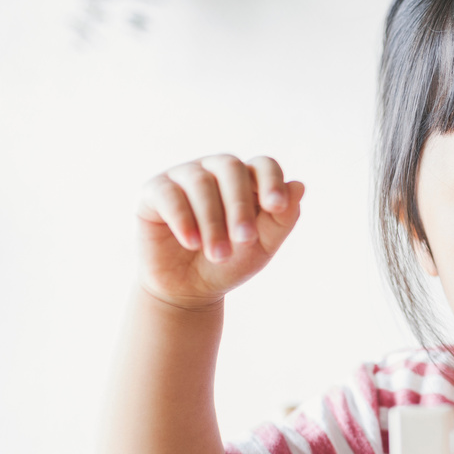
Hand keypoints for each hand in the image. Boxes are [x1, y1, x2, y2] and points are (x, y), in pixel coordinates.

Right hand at [137, 154, 304, 309]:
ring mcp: (183, 176)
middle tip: (245, 240)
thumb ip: (282, 219)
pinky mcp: (154, 191)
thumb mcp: (262, 246)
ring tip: (218, 255)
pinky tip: (191, 242)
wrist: (188, 289)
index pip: (263, 164)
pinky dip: (183, 219)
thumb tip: (299, 185)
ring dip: (213, 221)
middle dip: (240, 205)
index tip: (276, 207)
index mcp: (246, 180)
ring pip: (200, 182)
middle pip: (231, 167)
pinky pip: (169, 194)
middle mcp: (215, 170)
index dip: (271, 181)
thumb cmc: (229, 263)